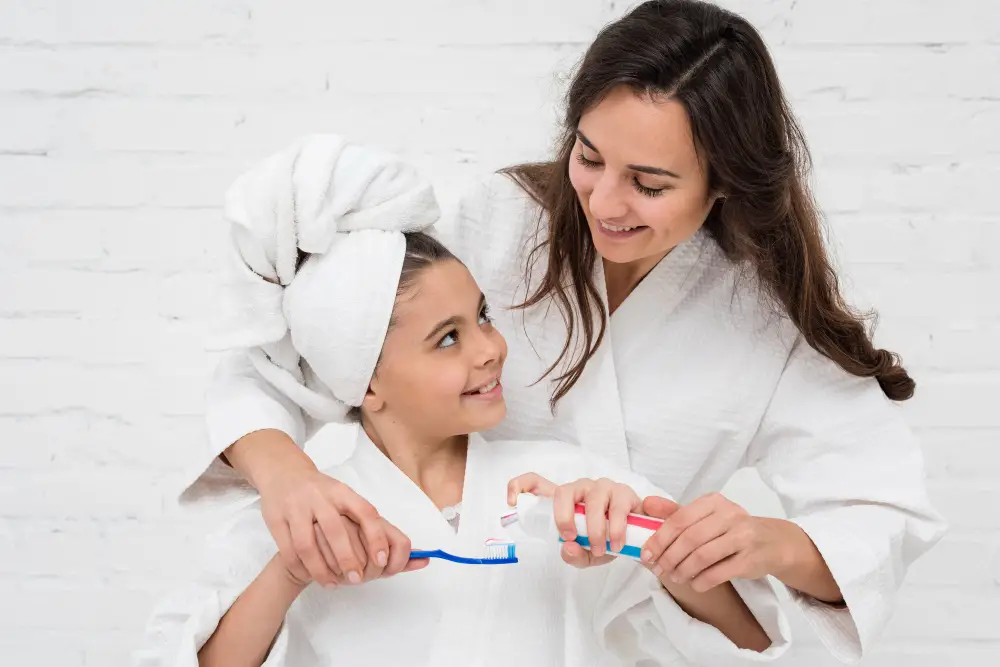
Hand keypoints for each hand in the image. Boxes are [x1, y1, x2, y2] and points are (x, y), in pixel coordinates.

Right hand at [258, 462, 415, 586]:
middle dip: (348, 559)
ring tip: (333, 583)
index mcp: (344, 492)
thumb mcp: (348, 500)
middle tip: (358, 579)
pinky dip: (300, 568)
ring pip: (308, 545)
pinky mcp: (277, 519)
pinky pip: (288, 550)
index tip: (382, 561)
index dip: (376, 537)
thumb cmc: (325, 495)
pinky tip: (310, 576)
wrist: (284, 474)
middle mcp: (321, 497)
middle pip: (336, 531)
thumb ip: (374, 526)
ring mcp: (297, 507)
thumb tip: (417, 555)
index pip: (366, 512)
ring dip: (321, 569)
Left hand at [508, 473, 641, 567]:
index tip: (511, 501)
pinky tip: (617, 542)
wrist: (638, 540)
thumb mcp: (586, 554)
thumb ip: (574, 555)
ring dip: (595, 527)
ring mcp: (602, 487)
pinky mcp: (624, 492)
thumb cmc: (605, 541)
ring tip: (601, 548)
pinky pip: (617, 505)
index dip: (519, 486)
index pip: (535, 482)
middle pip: (564, 491)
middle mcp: (580, 489)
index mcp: (564, 501)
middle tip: (571, 538)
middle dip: (564, 517)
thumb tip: (566, 547)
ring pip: (592, 499)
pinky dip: (615, 527)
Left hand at [640, 492, 783, 591]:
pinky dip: (702, 581)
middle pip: (690, 538)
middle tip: (658, 570)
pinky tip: (694, 584)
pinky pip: (719, 573)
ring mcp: (742, 537)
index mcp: (713, 502)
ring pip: (703, 556)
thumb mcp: (706, 515)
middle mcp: (729, 515)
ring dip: (684, 570)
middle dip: (669, 557)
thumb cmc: (732, 528)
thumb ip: (676, 512)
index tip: (646, 554)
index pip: (679, 519)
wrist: (774, 542)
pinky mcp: (751, 559)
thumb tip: (645, 505)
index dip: (659, 539)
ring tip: (675, 577)